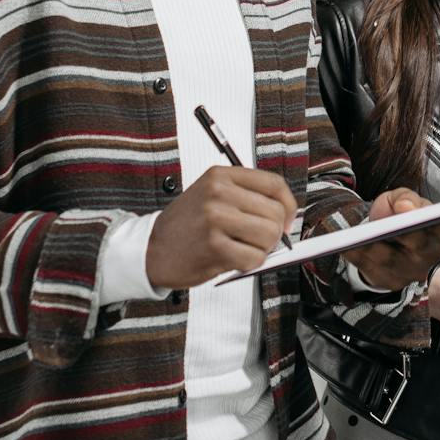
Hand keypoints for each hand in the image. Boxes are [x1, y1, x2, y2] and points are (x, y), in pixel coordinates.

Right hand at [145, 165, 297, 289]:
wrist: (151, 249)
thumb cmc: (186, 225)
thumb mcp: (212, 195)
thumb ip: (246, 197)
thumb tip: (286, 215)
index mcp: (221, 176)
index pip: (273, 184)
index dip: (288, 205)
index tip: (287, 219)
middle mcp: (219, 193)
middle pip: (274, 213)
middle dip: (275, 232)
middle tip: (260, 240)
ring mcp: (216, 219)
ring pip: (269, 235)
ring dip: (263, 249)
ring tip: (244, 249)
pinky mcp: (215, 247)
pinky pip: (255, 258)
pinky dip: (251, 263)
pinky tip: (235, 259)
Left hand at [345, 188, 439, 290]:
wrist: (385, 238)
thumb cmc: (398, 215)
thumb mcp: (402, 198)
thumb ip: (406, 197)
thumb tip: (406, 207)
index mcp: (437, 230)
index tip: (419, 211)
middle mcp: (428, 254)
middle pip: (416, 243)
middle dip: (402, 233)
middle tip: (386, 225)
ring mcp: (410, 271)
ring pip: (390, 258)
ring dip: (372, 247)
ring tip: (356, 237)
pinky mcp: (389, 280)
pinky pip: (371, 268)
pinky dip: (358, 257)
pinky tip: (346, 247)